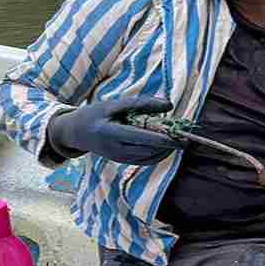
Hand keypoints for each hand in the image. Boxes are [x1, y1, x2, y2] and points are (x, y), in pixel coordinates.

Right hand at [48, 95, 181, 165]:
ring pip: (149, 157)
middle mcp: (115, 149)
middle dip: (169, 145)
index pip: (140, 137)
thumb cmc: (96, 113)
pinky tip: (167, 145)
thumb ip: (141, 103)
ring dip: (166, 150)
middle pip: (148, 149)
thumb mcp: (114, 104)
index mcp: (110, 132)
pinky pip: (145, 160)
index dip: (161, 139)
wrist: (77, 133)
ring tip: (179, 140)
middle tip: (187, 138)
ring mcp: (119, 158)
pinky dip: (158, 153)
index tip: (180, 138)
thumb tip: (170, 105)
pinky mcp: (123, 162)